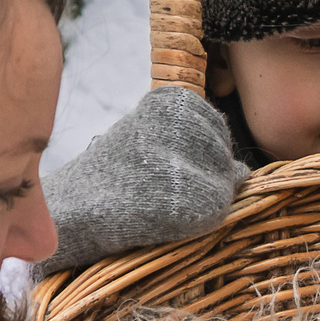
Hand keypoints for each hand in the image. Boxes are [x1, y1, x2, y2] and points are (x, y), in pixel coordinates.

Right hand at [39, 88, 245, 273]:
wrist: (76, 208)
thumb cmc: (112, 174)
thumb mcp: (151, 143)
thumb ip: (197, 147)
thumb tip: (243, 171)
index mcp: (174, 100)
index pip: (213, 128)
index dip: (194, 155)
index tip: (161, 165)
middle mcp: (187, 122)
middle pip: (223, 155)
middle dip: (203, 176)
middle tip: (158, 186)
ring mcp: (194, 159)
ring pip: (224, 183)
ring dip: (201, 197)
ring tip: (159, 198)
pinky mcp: (197, 198)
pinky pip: (217, 210)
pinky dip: (198, 220)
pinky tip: (165, 214)